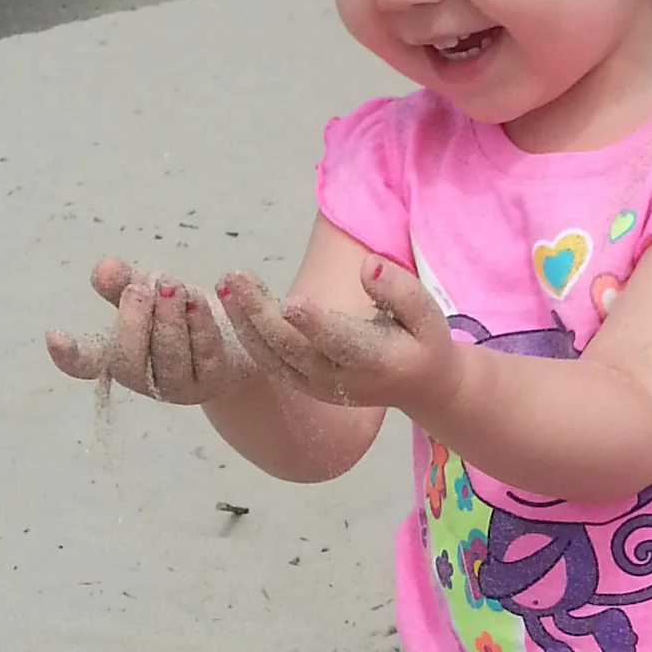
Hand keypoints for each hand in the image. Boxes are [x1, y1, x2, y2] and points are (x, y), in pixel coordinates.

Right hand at [45, 259, 253, 402]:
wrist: (235, 332)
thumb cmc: (181, 310)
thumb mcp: (150, 290)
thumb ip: (124, 282)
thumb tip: (104, 268)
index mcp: (120, 356)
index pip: (86, 364)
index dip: (69, 356)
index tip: (54, 335)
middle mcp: (146, 378)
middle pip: (128, 363)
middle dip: (132, 323)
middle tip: (139, 288)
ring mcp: (179, 387)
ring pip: (168, 361)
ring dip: (167, 321)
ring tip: (171, 286)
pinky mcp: (213, 382)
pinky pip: (204, 356)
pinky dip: (199, 325)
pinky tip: (198, 299)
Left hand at [219, 257, 462, 424]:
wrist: (417, 384)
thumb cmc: (421, 340)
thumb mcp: (427, 314)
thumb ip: (400, 291)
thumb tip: (367, 266)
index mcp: (376, 363)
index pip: (342, 342)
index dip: (316, 324)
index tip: (291, 302)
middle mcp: (340, 380)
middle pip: (294, 349)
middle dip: (261, 314)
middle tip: (235, 278)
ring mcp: (317, 386)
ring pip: (273, 357)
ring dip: (244, 322)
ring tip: (224, 286)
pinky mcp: (302, 382)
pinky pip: (268, 361)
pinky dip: (246, 335)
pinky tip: (230, 304)